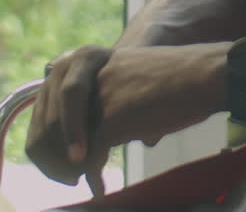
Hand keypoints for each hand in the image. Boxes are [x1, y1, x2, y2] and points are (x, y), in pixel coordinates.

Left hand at [25, 44, 227, 193]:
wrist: (203, 76)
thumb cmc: (172, 80)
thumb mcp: (122, 76)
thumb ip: (97, 94)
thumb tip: (75, 134)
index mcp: (79, 58)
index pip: (41, 105)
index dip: (44, 139)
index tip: (60, 160)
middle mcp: (78, 72)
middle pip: (43, 127)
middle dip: (50, 160)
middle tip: (67, 178)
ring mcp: (93, 95)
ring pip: (56, 143)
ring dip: (65, 170)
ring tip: (80, 181)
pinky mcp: (109, 117)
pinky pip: (86, 157)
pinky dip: (90, 176)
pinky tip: (99, 187)